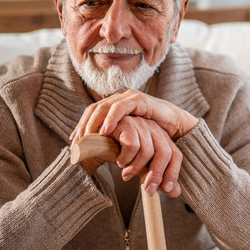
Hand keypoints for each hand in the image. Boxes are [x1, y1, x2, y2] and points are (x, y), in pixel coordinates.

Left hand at [70, 89, 198, 142]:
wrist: (175, 126)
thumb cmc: (152, 133)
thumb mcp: (128, 137)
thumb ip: (114, 140)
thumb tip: (95, 152)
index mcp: (114, 106)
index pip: (92, 113)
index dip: (81, 125)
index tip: (73, 141)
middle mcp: (119, 99)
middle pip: (94, 109)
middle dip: (83, 125)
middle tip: (76, 141)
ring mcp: (128, 97)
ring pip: (103, 107)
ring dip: (93, 122)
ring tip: (86, 137)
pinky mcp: (138, 99)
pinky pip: (120, 108)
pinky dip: (110, 118)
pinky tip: (105, 131)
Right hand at [75, 116, 182, 196]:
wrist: (92, 146)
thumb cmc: (119, 155)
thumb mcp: (140, 169)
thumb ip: (157, 179)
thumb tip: (176, 193)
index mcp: (160, 137)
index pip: (176, 154)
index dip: (173, 173)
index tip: (166, 190)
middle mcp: (153, 128)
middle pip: (165, 153)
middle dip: (156, 175)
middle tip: (147, 190)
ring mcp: (140, 123)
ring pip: (148, 151)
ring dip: (135, 168)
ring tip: (125, 173)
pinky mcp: (125, 123)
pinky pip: (132, 145)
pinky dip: (125, 158)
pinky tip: (118, 161)